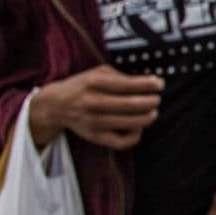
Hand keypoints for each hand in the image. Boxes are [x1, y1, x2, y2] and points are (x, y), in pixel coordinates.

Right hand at [31, 66, 163, 149]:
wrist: (55, 105)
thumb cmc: (83, 86)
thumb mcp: (98, 72)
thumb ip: (121, 76)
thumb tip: (148, 83)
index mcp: (95, 83)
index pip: (129, 84)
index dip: (149, 85)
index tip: (159, 84)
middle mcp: (93, 102)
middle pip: (131, 105)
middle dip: (151, 102)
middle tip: (157, 99)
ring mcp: (94, 121)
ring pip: (130, 123)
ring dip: (148, 118)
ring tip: (153, 112)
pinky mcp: (95, 136)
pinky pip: (121, 142)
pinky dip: (135, 136)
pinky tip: (139, 127)